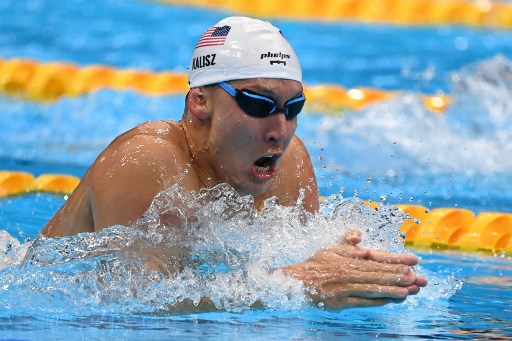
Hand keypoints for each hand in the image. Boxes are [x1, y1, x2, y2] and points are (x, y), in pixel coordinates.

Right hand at [282, 231, 427, 309]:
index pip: (377, 259)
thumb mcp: (330, 248)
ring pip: (373, 287)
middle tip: (418, 277)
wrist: (296, 282)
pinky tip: (391, 300)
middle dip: (400, 276)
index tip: (413, 261)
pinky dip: (378, 300)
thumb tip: (361, 240)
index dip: (396, 260)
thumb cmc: (315, 265)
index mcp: (348, 258)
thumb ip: (347, 244)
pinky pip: (363, 301)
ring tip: (410, 290)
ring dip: (393, 289)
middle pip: (379, 273)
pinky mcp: (341, 301)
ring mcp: (345, 287)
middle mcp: (348, 271)